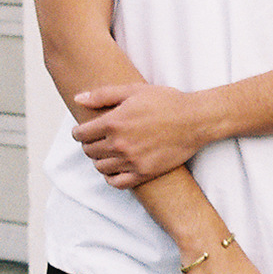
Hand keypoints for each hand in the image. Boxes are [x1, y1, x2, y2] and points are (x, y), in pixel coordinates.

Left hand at [72, 83, 203, 186]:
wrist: (194, 120)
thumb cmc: (166, 102)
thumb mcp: (133, 90)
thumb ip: (102, 95)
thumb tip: (78, 98)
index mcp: (114, 122)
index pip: (81, 134)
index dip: (78, 133)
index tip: (82, 131)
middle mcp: (120, 144)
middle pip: (89, 151)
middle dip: (88, 145)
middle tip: (96, 140)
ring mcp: (132, 161)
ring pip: (100, 167)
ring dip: (99, 160)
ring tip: (107, 152)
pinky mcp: (144, 173)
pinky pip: (117, 182)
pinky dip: (111, 177)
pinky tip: (115, 168)